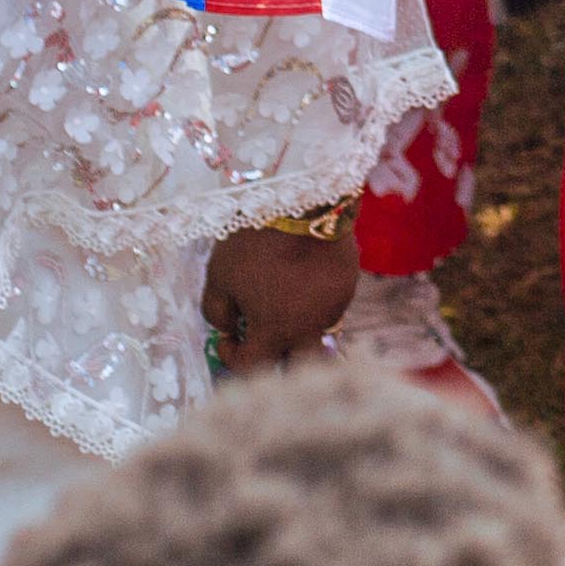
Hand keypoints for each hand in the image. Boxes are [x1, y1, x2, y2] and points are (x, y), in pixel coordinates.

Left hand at [200, 221, 363, 373]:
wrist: (301, 200)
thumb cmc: (254, 242)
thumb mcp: (218, 276)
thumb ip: (216, 312)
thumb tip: (227, 327)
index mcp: (274, 331)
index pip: (251, 365)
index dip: (232, 356)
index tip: (226, 338)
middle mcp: (308, 328)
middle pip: (298, 364)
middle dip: (280, 358)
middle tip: (265, 337)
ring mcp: (334, 307)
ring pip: (318, 333)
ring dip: (299, 328)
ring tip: (284, 303)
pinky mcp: (348, 284)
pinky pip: (331, 305)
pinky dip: (315, 302)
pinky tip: (304, 279)